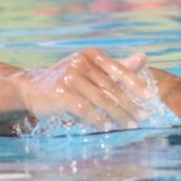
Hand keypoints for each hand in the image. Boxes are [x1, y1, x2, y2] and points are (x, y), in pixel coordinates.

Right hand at [14, 49, 153, 130]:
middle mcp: (80, 62)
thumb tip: (144, 57)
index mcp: (91, 54)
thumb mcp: (92, 69)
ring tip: (130, 125)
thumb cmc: (69, 80)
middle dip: (129, 104)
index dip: (135, 84)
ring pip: (100, 99)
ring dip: (118, 114)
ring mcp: (69, 77)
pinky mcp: (60, 93)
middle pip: (111, 87)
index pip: (118, 70)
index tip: (149, 98)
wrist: (32, 88)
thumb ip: (118, 66)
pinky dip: (98, 119)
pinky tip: (108, 127)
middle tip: (142, 117)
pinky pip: (84, 108)